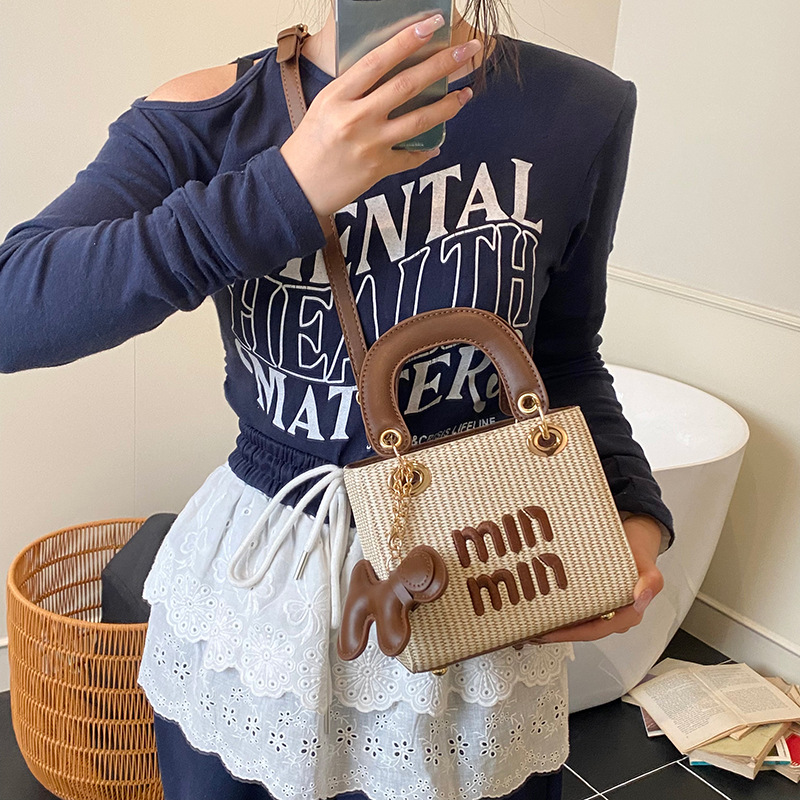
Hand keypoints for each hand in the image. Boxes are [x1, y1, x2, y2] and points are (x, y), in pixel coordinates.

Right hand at [280, 15, 476, 220]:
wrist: (298, 187)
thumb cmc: (309, 144)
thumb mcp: (324, 105)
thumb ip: (354, 89)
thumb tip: (389, 70)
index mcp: (338, 96)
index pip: (378, 61)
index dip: (407, 40)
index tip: (432, 25)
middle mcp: (356, 118)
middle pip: (407, 85)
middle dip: (442, 64)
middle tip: (466, 51)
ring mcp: (370, 145)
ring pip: (419, 120)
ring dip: (448, 105)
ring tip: (466, 93)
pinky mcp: (378, 169)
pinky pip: (411, 157)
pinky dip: (426, 150)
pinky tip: (438, 143)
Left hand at [515, 515, 664, 645]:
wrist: (635, 540)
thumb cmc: (640, 555)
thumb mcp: (649, 567)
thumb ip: (650, 582)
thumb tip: (640, 596)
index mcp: (627, 614)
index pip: (596, 630)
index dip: (572, 634)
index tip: (551, 632)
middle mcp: (614, 616)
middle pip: (583, 630)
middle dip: (558, 633)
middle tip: (533, 631)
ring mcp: (603, 608)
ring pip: (578, 621)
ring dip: (557, 623)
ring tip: (532, 623)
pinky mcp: (593, 599)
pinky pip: (576, 608)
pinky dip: (560, 609)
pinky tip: (542, 607)